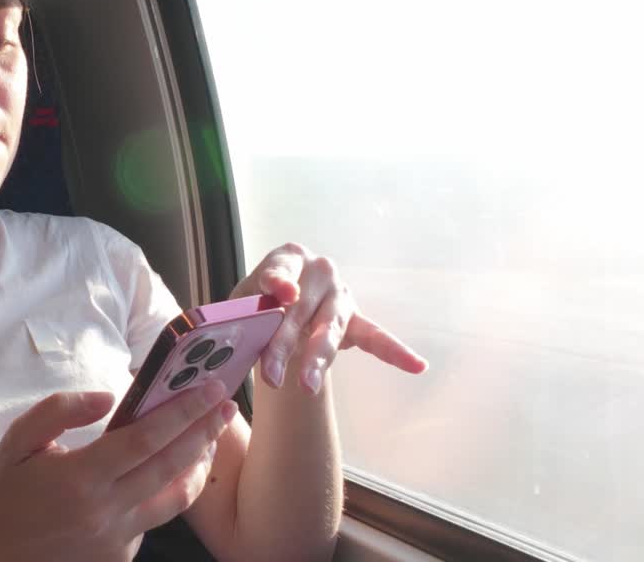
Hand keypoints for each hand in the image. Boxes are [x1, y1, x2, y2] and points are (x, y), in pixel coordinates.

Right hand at [0, 382, 237, 560]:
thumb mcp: (21, 438)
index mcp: (81, 477)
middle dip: (204, 431)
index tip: (210, 389)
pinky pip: (152, 520)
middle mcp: (104, 511)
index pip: (147, 439)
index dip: (184, 412)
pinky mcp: (119, 557)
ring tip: (208, 439)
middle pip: (171, 467)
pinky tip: (166, 471)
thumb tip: (109, 397)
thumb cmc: (7, 489)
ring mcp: (115, 539)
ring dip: (197, 465)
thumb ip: (62, 409)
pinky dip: (163, 493)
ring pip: (174, 500)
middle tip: (226, 404)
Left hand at [232, 243, 428, 393]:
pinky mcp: (356, 318)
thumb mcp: (241, 301)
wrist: (280, 308)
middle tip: (270, 375)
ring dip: (318, 358)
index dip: (279, 281)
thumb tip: (226, 335)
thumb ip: (239, 311)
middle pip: (300, 309)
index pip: (280, 269)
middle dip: (283, 344)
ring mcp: (341, 295)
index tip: (281, 294)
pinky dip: (395, 351)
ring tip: (307, 387)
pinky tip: (417, 365)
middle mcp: (320, 270)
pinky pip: (375, 336)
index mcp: (288, 257)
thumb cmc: (257, 302)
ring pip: (329, 329)